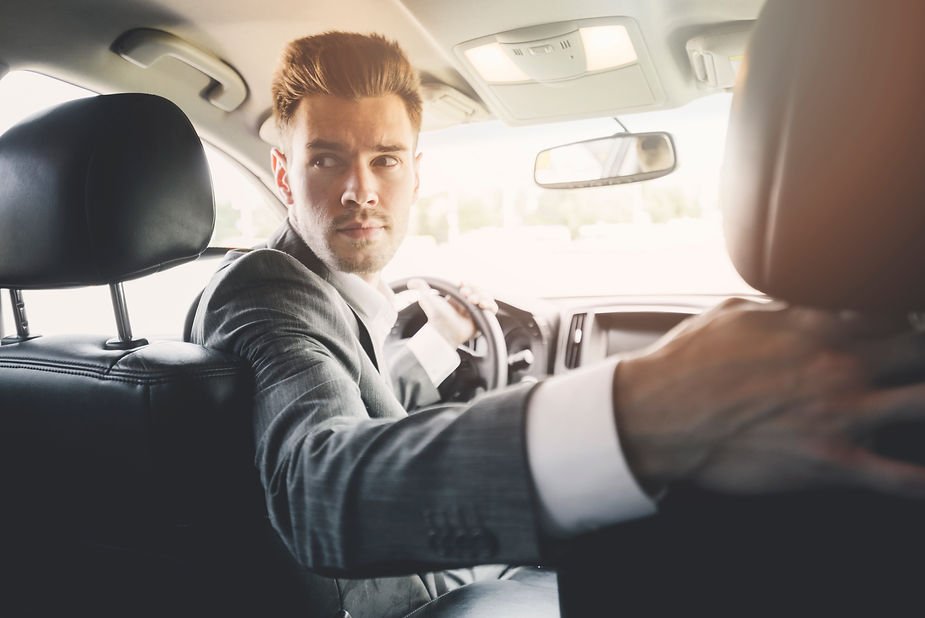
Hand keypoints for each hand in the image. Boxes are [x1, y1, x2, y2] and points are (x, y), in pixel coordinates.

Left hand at [407, 279, 497, 347]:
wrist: (442, 332)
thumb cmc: (435, 317)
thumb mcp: (428, 299)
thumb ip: (421, 288)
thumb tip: (411, 281)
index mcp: (457, 298)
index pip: (468, 285)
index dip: (467, 283)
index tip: (461, 284)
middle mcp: (467, 304)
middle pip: (479, 290)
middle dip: (475, 289)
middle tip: (466, 294)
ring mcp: (475, 312)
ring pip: (486, 298)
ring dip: (483, 296)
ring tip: (475, 301)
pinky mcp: (481, 320)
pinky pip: (492, 310)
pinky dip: (491, 305)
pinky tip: (483, 305)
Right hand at [613, 298, 924, 498]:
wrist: (657, 417)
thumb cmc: (686, 364)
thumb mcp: (733, 314)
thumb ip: (782, 309)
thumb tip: (802, 303)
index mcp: (816, 326)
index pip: (892, 310)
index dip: (904, 317)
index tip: (902, 326)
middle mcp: (840, 367)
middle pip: (919, 350)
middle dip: (919, 354)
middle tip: (909, 361)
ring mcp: (842, 418)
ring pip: (924, 405)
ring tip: (918, 408)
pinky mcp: (832, 464)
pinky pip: (898, 480)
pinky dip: (920, 484)